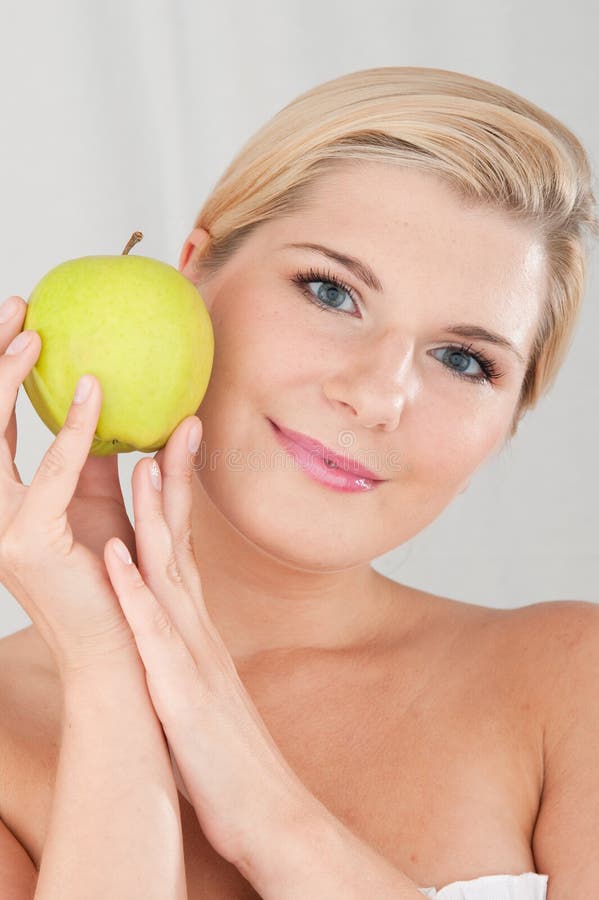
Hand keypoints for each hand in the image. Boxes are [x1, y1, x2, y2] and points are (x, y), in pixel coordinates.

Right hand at [4, 297, 135, 565]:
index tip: (18, 319)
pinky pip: (52, 472)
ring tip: (34, 336)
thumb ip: (89, 456)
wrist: (117, 640)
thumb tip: (103, 400)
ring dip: (6, 380)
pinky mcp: (28, 542)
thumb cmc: (110, 569)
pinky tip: (97, 392)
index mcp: (3, 498)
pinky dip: (73, 429)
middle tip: (15, 305)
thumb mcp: (96, 500)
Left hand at [103, 417, 313, 872]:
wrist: (267, 811)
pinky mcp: (181, 690)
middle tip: (176, 425)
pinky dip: (135, 591)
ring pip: (169, 574)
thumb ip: (190, 644)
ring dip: (154, 519)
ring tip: (143, 466)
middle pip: (182, 543)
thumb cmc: (227, 751)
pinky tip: (116, 556)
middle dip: (174, 482)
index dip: (177, 497)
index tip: (171, 449)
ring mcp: (192, 655)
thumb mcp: (204, 682)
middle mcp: (198, 629)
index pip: (185, 548)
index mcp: (199, 628)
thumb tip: (173, 616)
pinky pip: (154, 634)